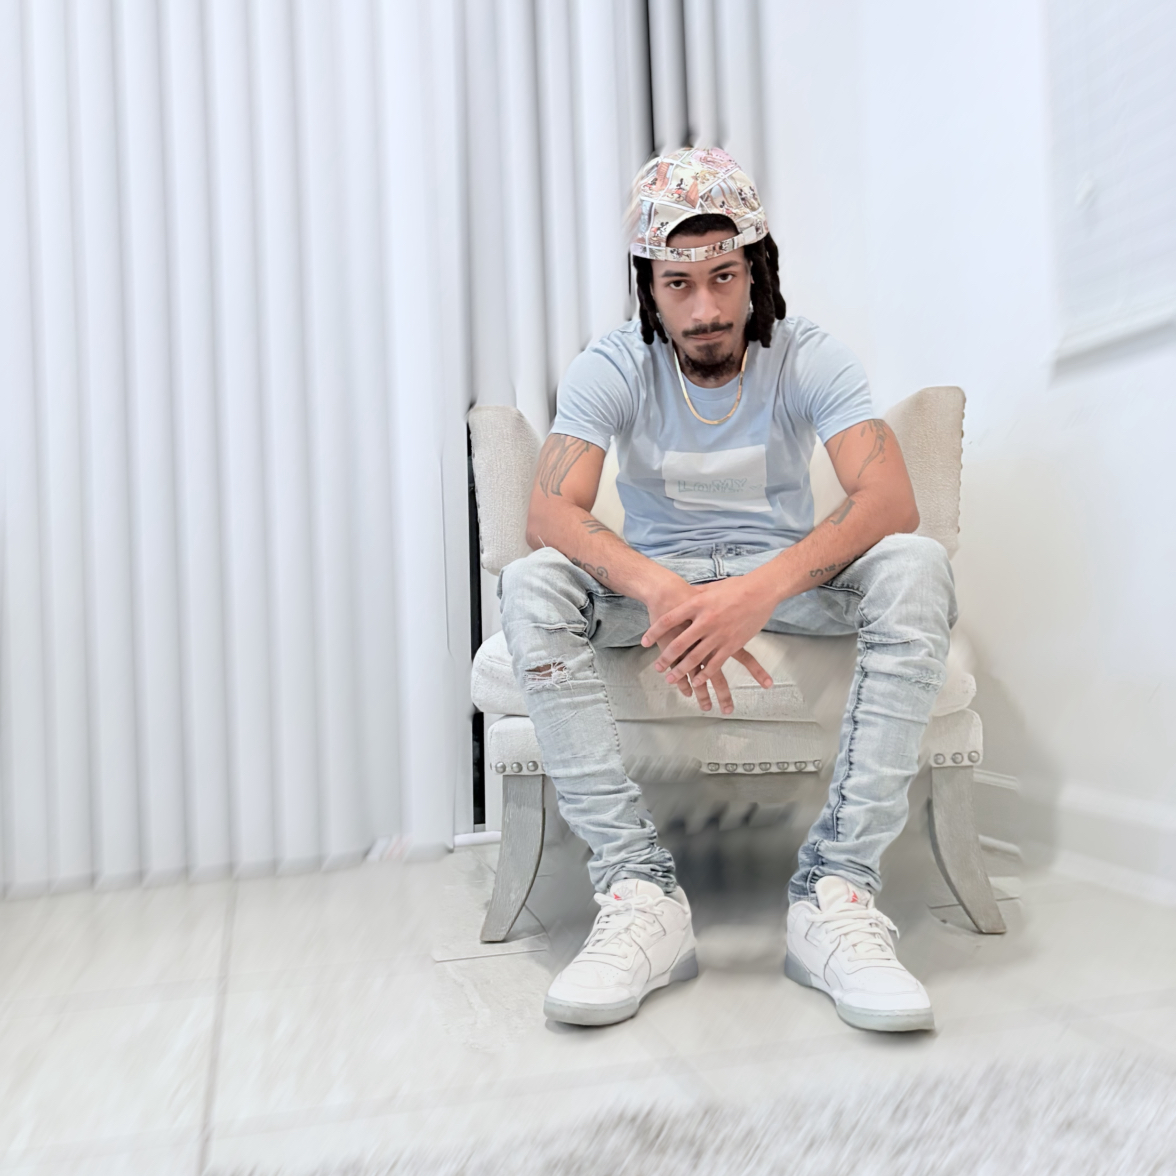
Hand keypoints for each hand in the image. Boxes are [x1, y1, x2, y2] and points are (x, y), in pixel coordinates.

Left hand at [641, 573, 775, 708]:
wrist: (761, 590)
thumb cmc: (736, 587)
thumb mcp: (710, 588)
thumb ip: (696, 596)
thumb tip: (684, 597)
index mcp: (697, 604)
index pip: (669, 620)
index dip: (654, 632)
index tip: (645, 642)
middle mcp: (705, 620)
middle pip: (679, 642)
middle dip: (666, 657)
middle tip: (657, 667)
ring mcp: (719, 634)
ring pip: (695, 657)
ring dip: (681, 670)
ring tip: (671, 678)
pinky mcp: (732, 644)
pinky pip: (715, 663)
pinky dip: (704, 674)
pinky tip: (696, 682)